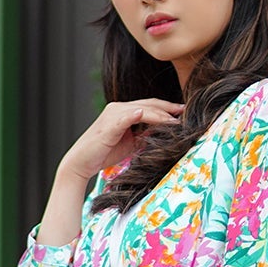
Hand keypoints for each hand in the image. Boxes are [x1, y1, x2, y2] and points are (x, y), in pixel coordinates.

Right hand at [60, 98, 184, 182]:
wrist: (81, 163)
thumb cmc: (104, 154)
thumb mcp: (130, 144)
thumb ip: (144, 136)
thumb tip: (163, 136)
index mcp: (123, 111)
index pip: (149, 106)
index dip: (167, 109)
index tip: (182, 113)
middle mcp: (118, 107)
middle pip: (150, 104)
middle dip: (169, 108)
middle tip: (186, 111)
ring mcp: (114, 113)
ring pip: (144, 109)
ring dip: (163, 115)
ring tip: (177, 122)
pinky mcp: (111, 122)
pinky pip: (132, 116)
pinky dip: (146, 116)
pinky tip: (161, 120)